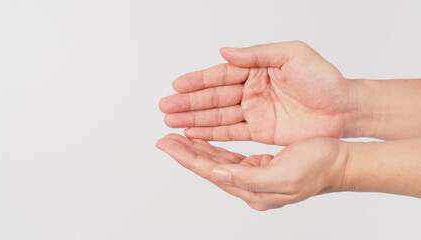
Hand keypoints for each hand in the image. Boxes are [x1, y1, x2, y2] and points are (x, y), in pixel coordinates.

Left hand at [156, 134, 347, 210]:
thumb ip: (248, 178)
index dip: (187, 158)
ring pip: (216, 163)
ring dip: (196, 150)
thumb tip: (217, 175)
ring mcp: (253, 178)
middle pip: (209, 169)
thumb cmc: (318, 167)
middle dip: (185, 153)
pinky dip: (214, 149)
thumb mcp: (284, 175)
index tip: (166, 144)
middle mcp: (249, 187)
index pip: (211, 173)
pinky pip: (229, 158)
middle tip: (164, 139)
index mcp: (254, 191)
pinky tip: (203, 142)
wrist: (338, 163)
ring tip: (177, 138)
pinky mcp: (259, 167)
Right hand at [159, 41, 357, 144]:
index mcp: (257, 69)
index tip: (177, 86)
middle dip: (189, 103)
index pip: (221, 75)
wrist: (345, 109)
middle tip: (166, 107)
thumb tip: (226, 52)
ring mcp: (254, 110)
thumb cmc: (324, 79)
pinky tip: (194, 134)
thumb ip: (258, 54)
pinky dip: (212, 133)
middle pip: (214, 97)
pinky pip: (231, 131)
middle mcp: (252, 90)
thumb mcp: (292, 55)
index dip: (198, 81)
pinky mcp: (260, 130)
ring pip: (218, 115)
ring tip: (172, 122)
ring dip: (195, 119)